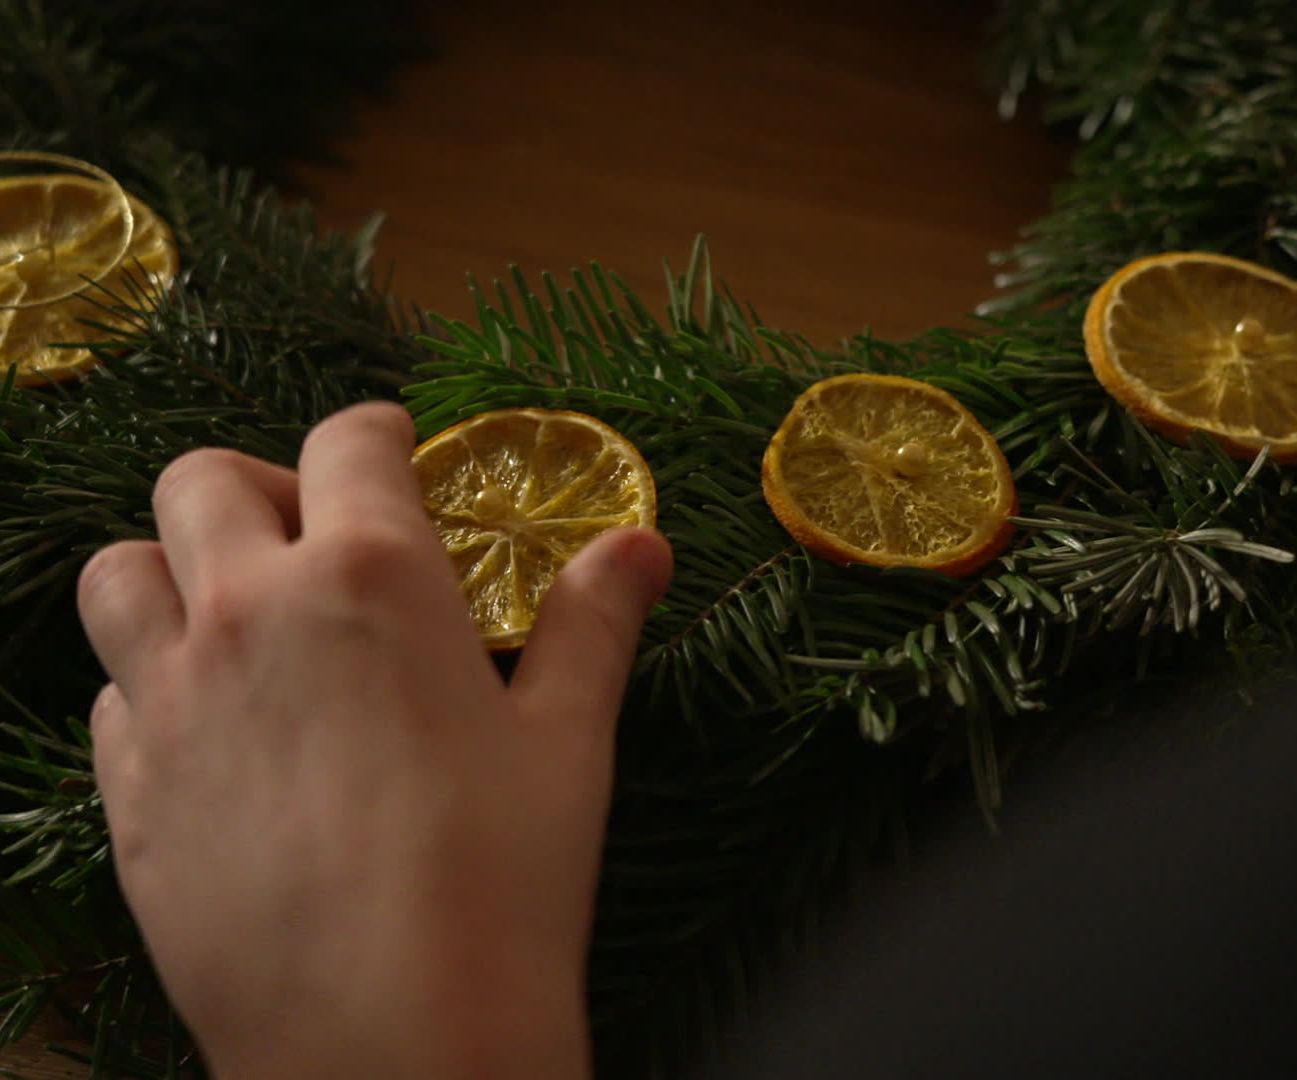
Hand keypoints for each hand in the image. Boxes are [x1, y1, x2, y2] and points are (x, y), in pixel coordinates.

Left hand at [76, 402, 671, 1078]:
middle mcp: (247, 611)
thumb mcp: (566, 739)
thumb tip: (641, 544)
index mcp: (369, 575)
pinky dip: (152, 678)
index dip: (377, 433)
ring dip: (173, 567)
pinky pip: (109, 690)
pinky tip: (218, 726)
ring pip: (118, 572)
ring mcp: (169, 698)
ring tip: (236, 614)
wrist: (391, 1036)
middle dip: (262, 483)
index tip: (395, 448)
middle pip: (200, 481)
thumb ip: (592, 622)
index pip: (348, 442)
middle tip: (316, 534)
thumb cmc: (502, 877)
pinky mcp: (127, 786)